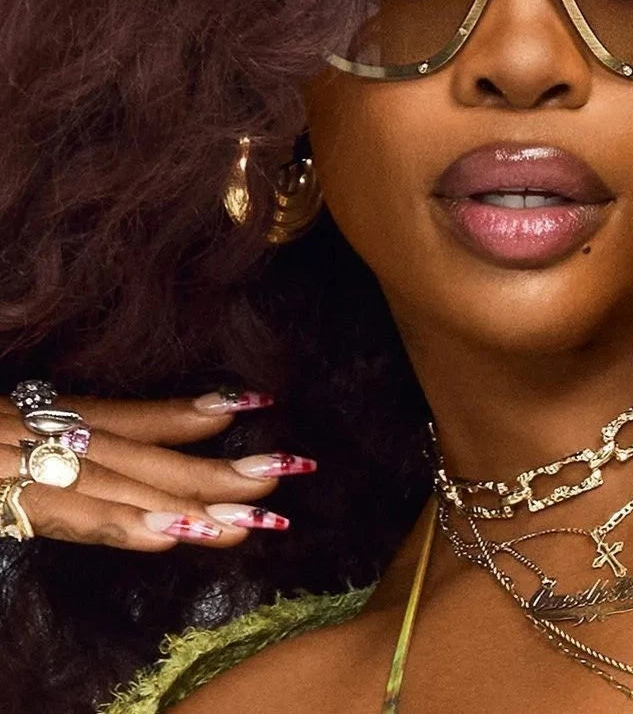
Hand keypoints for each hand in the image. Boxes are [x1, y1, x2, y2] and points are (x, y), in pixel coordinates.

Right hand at [0, 391, 314, 549]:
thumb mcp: (7, 428)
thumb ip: (46, 439)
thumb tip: (81, 461)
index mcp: (29, 414)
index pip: (122, 414)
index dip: (189, 412)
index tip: (254, 405)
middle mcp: (29, 431)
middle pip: (140, 453)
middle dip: (219, 469)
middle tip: (295, 471)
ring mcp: (11, 460)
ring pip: (119, 484)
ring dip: (195, 504)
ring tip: (260, 517)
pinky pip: (65, 513)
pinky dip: (123, 525)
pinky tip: (177, 537)